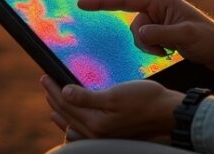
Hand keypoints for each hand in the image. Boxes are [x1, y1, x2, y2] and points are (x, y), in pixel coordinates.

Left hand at [41, 75, 183, 139]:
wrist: (168, 113)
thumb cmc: (145, 100)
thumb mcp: (115, 95)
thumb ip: (87, 97)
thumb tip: (64, 92)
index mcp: (95, 123)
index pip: (66, 104)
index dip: (53, 89)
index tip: (45, 76)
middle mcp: (97, 134)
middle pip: (67, 115)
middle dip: (54, 99)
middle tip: (46, 84)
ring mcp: (104, 136)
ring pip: (74, 125)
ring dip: (62, 112)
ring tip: (54, 102)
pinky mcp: (112, 134)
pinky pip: (85, 132)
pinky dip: (74, 123)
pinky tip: (75, 120)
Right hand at [77, 0, 213, 74]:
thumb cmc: (208, 39)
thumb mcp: (186, 37)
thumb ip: (161, 33)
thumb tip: (141, 32)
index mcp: (160, 0)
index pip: (125, 0)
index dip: (102, 2)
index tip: (82, 3)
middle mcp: (156, 6)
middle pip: (132, 24)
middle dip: (144, 40)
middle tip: (164, 49)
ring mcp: (157, 18)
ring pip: (137, 35)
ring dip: (149, 47)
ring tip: (169, 50)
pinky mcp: (159, 30)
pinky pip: (144, 41)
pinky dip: (152, 49)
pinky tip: (168, 51)